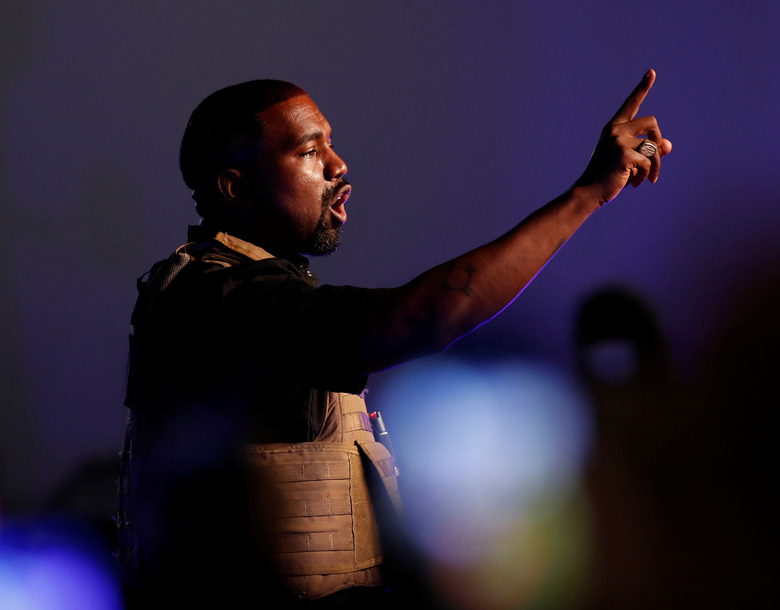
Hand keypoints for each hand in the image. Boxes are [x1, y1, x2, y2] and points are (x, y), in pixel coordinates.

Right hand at [574, 69, 672, 205]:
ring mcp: (618, 141)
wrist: (588, 193)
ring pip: (653, 147)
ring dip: (654, 165)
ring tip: (647, 178)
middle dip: (658, 140)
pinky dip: (646, 174)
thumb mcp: (629, 161)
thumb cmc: (607, 178)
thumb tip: (668, 145)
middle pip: (652, 122)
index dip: (642, 87)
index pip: (631, 104)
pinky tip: (636, 183)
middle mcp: (615, 130)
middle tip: (655, 159)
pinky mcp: (623, 154)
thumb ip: (648, 151)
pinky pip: (647, 161)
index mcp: (613, 128)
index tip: (651, 71)